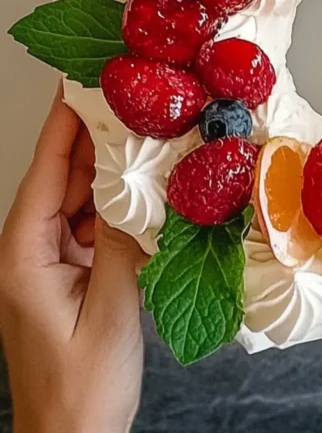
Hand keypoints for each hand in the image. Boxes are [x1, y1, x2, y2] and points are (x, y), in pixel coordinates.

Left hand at [0, 85, 146, 432]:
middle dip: (94, 135)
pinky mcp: (75, 271)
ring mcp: (53, 260)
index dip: (63, 124)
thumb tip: (144, 193)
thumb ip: (126, 246)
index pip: (44, 172)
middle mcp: (32, 251)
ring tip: (147, 132)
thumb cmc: (82, 389)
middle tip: (130, 96)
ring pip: (82, 198)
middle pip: (63, 177)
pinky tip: (147, 188)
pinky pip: (96, 222)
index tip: (80, 82)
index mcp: (25, 256)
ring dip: (111, 168)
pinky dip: (119, 202)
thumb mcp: (112, 313)